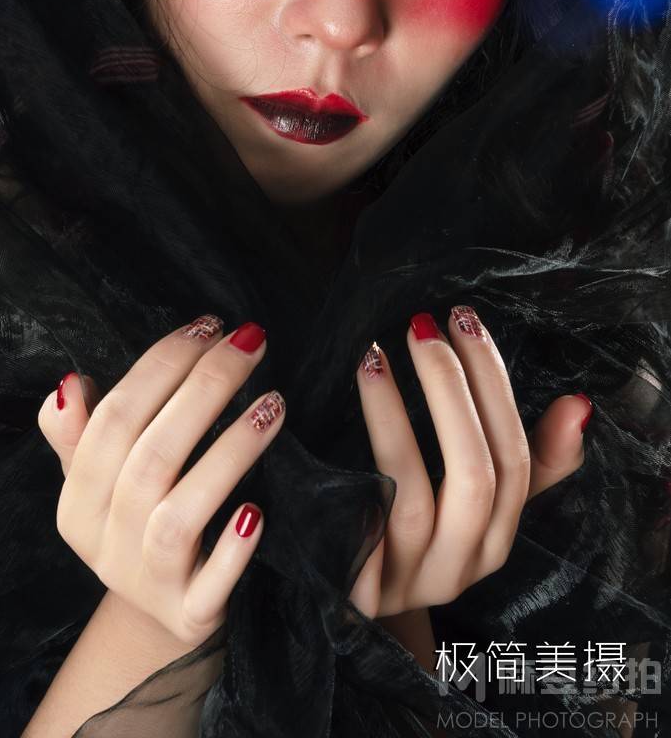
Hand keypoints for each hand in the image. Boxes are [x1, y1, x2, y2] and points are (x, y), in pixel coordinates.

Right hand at [37, 315, 284, 648]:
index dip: (160, 366)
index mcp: (76, 501)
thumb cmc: (137, 520)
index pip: (112, 421)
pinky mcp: (188, 617)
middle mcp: (103, 544)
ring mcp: (146, 583)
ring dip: (229, 454)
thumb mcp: (100, 479)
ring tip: (273, 405)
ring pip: (179, 514)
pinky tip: (258, 512)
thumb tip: (68, 384)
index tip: (208, 325)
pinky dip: (232, 551)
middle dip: (204, 389)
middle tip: (251, 343)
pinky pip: (207, 588)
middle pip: (150, 457)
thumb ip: (80, 432)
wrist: (162, 615)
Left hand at [349, 305, 591, 620]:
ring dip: (393, 416)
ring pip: (413, 495)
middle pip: (474, 473)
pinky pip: (358, 524)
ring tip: (373, 357)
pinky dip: (352, 469)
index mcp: (496, 539)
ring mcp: (408, 579)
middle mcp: (461, 566)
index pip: (515, 457)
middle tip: (420, 325)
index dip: (492, 383)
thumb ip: (533, 459)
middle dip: (450, 389)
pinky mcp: (357, 586)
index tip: (464, 319)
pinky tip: (335, 417)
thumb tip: (579, 404)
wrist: (347, 596)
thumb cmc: (417, 528)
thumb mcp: (476, 499)